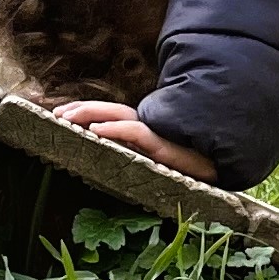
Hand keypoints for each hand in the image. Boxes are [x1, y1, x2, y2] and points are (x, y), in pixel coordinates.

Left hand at [46, 97, 218, 181]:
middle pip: (109, 111)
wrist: (223, 169)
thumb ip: (137, 157)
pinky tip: (97, 130)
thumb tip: (107, 159)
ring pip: (118, 116)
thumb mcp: (157, 162)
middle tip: (56, 114)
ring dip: (90, 115)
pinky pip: (137, 133)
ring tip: (67, 119)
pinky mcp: (163, 145)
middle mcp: (147, 127)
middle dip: (80, 110)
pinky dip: (115, 129)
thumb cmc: (190, 169)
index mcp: (143, 131)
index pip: (110, 115)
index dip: (86, 112)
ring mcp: (155, 134)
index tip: (60, 114)